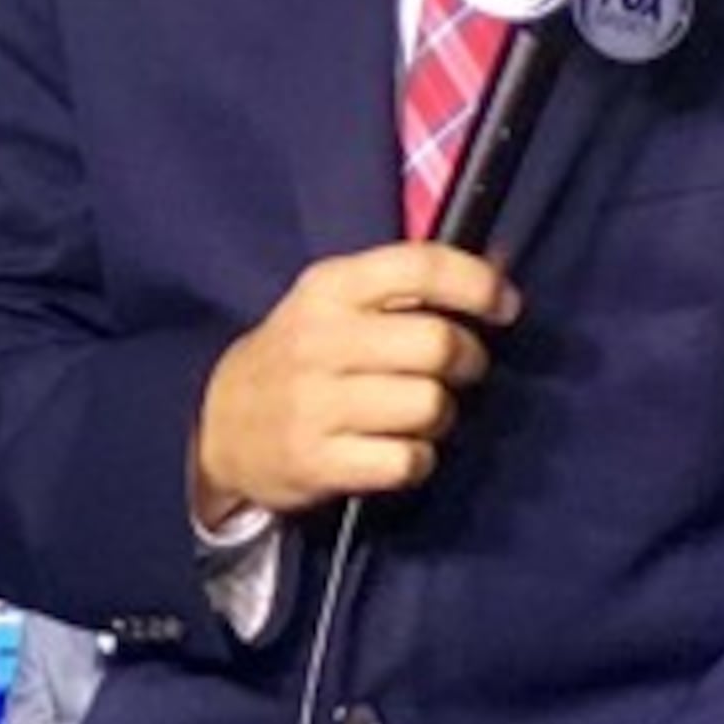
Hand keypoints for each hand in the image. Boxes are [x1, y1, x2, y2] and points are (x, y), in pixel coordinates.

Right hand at [192, 243, 519, 525]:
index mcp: (329, 287)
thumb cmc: (304, 356)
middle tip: (457, 372)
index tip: (505, 307)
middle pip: (439, 344)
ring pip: (431, 406)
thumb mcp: (338, 302)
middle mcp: (318, 340)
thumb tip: (502, 262)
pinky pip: (409, 461)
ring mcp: (312, 404)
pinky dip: (417, 460)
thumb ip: (412, 284)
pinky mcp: (315, 462)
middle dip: (469, 361)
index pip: (421, 266)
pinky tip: (395, 450)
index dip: (479, 284)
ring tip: (417, 414)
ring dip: (442, 415)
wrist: (218, 427)